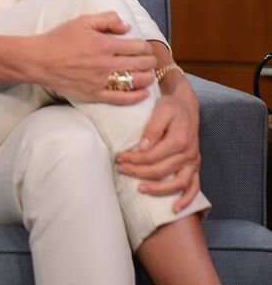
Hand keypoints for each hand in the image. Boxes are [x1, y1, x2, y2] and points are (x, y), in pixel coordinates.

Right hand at [29, 11, 156, 103]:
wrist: (41, 60)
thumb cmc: (60, 39)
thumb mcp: (83, 21)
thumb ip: (107, 19)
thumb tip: (127, 26)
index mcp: (105, 44)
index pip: (137, 47)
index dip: (146, 47)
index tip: (145, 47)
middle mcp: (106, 64)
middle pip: (141, 64)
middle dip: (149, 61)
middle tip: (149, 60)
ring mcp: (101, 81)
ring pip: (135, 82)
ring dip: (147, 77)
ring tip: (148, 74)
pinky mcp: (95, 94)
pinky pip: (122, 98)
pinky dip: (137, 96)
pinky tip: (144, 93)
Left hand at [116, 82, 201, 212]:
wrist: (187, 106)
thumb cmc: (172, 107)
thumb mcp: (161, 110)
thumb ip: (152, 128)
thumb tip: (142, 147)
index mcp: (179, 140)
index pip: (153, 156)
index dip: (134, 160)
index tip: (119, 158)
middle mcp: (188, 154)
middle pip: (161, 171)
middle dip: (138, 172)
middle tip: (121, 169)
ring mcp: (193, 162)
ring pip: (178, 183)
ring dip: (159, 190)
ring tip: (140, 189)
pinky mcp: (195, 166)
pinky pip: (194, 187)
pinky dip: (187, 200)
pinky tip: (175, 209)